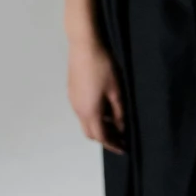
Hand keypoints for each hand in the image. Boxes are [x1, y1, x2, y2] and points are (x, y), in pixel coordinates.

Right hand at [66, 35, 124, 152]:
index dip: (113, 145)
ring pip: (86, 122)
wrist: (83, 46)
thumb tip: (121, 127)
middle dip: (105, 138)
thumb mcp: (116, 91)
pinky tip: (105, 109)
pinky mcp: (72, 92)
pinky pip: (82, 112)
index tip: (124, 149)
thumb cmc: (102, 67)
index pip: (101, 137)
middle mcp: (78, 110)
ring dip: (99, 127)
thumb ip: (119, 112)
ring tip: (115, 123)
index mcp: (90, 112)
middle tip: (121, 137)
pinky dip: (94, 117)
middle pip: (90, 133)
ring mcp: (73, 101)